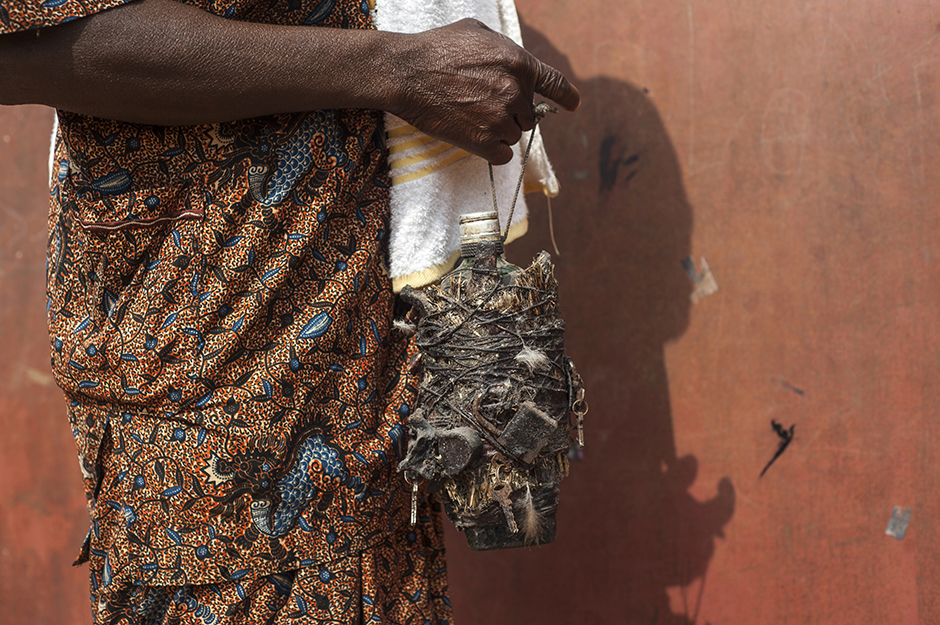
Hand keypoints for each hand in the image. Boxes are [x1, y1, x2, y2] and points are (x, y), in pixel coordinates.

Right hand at [388, 19, 579, 164]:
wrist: (407, 73)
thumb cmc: (437, 48)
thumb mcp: (477, 31)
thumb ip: (503, 48)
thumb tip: (512, 61)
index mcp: (520, 63)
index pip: (554, 83)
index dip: (566, 95)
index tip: (574, 104)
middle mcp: (517, 92)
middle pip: (528, 116)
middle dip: (511, 113)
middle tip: (481, 105)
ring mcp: (501, 119)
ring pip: (514, 136)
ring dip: (497, 131)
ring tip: (469, 115)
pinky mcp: (484, 141)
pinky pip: (502, 155)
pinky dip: (491, 150)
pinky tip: (473, 136)